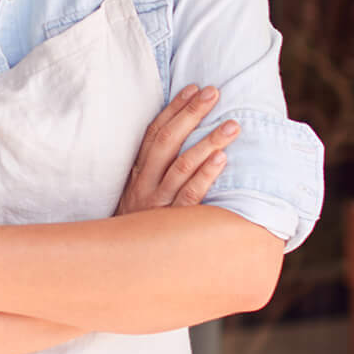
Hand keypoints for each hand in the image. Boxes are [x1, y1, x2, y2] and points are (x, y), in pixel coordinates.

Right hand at [116, 84, 239, 215]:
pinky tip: (222, 159)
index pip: (154, 133)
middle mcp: (145, 183)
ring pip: (182, 166)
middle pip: (167, 141)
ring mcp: (158, 203)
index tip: (192, 88)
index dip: (173, 109)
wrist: (120, 265)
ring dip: (208, 141)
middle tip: (214, 93)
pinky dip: (205, 175)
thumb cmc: (137, 226)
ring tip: (232, 125)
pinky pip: (190, 196)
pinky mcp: (172, 222)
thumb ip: (154, 171)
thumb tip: (180, 142)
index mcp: (136, 173)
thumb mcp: (137, 195)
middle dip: (191, 114)